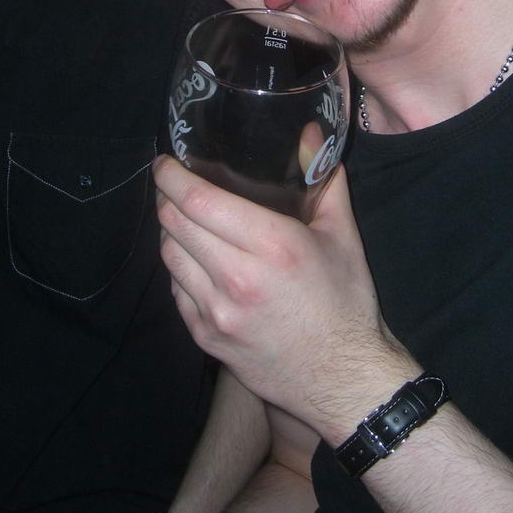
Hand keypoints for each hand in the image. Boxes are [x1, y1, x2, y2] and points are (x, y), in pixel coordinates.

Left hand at [155, 156, 411, 437]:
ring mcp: (217, 312)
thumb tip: (311, 132)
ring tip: (184, 219)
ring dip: (170, 231)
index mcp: (273, 246)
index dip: (171, 176)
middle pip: (174, 223)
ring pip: (169, 256)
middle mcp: (238, 279)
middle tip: (174, 184)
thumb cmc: (346, 304)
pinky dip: (180, 269)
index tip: (166, 162)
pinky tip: (197, 260)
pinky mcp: (206, 337)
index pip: (199, 201)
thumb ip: (324, 179)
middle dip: (167, 197)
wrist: (343, 380)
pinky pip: (176, 290)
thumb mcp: (343, 236)